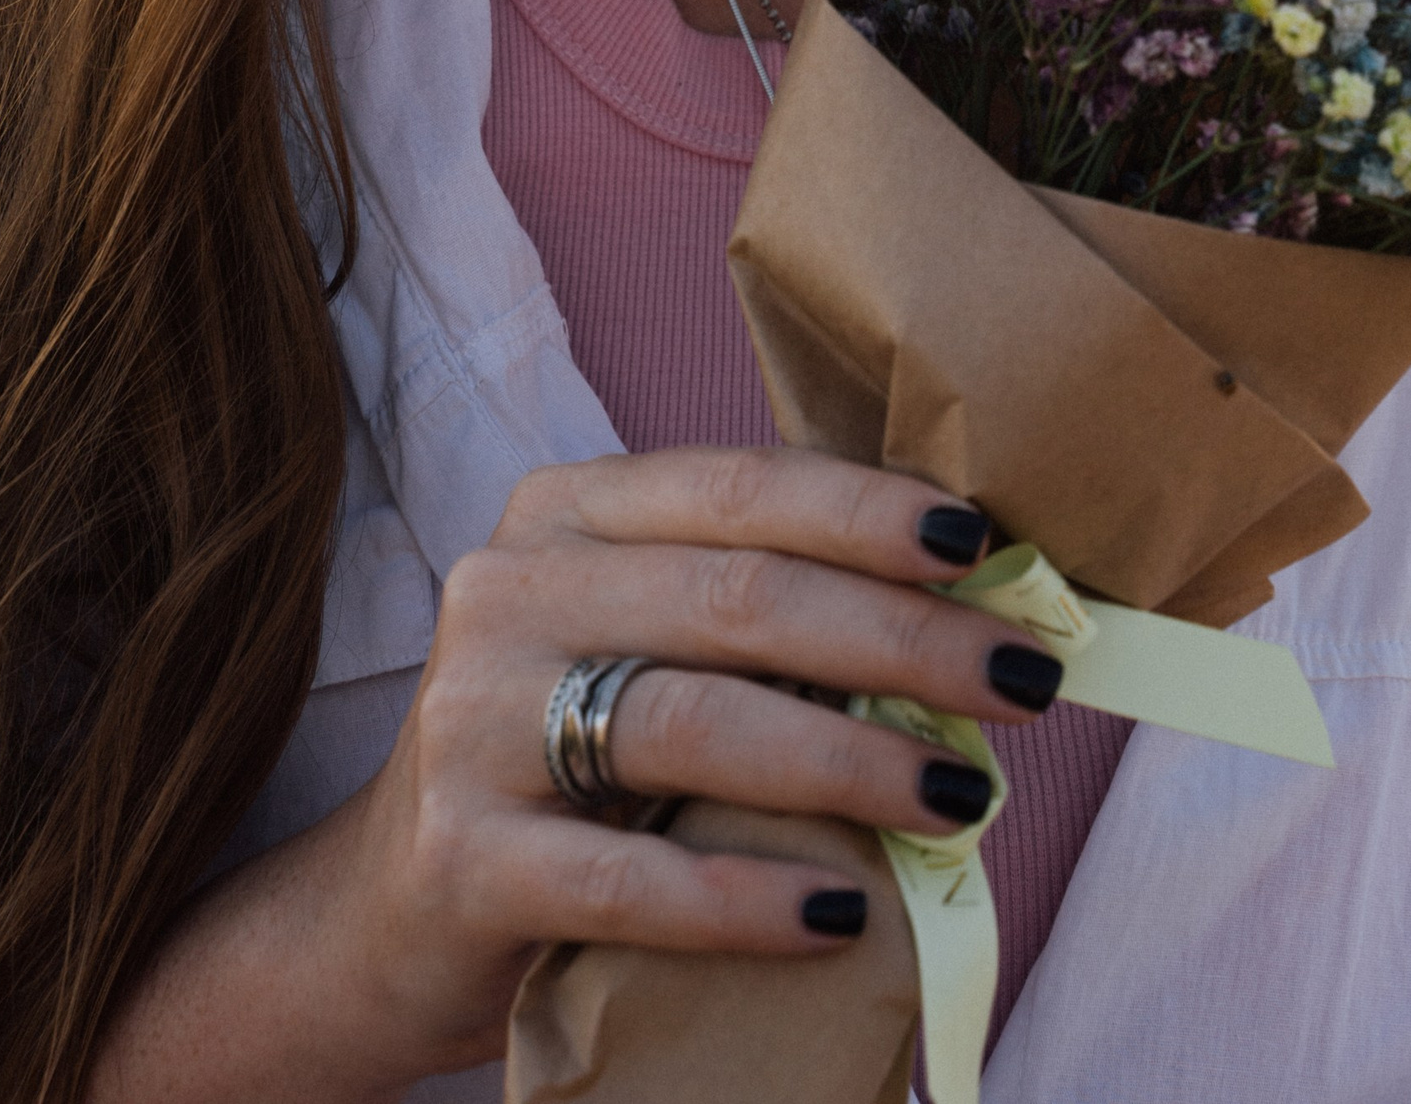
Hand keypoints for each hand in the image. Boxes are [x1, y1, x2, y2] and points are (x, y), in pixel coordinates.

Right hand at [96, 446, 1065, 1103]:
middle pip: (740, 597)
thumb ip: (763, 617)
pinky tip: (840, 914)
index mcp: (566, 515)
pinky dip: (750, 896)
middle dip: (903, 641)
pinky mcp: (464, 858)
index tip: (987, 550)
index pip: (742, 487)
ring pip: (693, 719)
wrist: (386, 923)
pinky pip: (633, 874)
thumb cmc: (570, 771)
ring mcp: (473, 724)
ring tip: (960, 797)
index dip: (869, 512)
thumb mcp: (646, 654)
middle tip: (1023, 685)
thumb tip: (975, 615)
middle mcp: (509, 591)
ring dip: (851, 763)